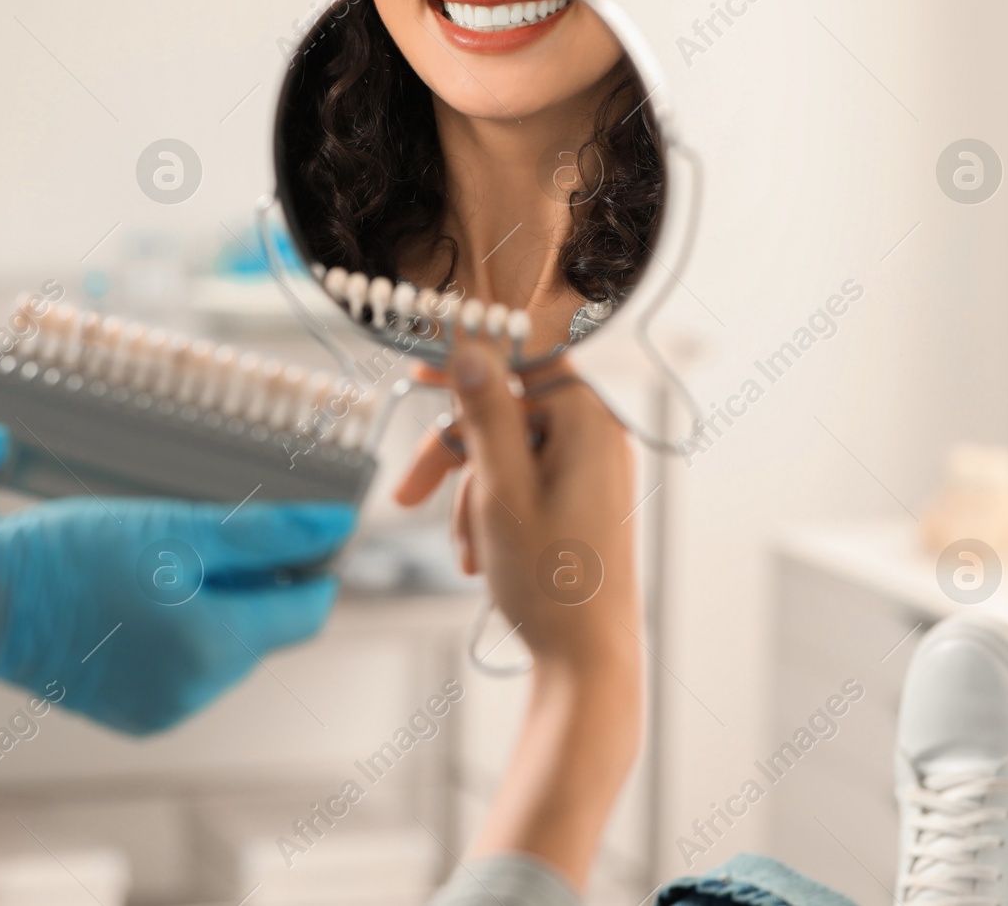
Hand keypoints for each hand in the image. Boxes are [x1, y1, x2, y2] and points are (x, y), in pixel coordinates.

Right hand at [0, 496, 355, 734]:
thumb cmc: (70, 556)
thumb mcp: (177, 529)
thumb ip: (265, 534)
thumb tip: (338, 526)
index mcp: (215, 648)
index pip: (307, 613)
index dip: (312, 567)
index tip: (298, 532)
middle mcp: (197, 693)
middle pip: (264, 630)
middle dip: (251, 583)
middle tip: (201, 536)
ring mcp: (164, 710)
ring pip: (225, 649)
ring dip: (214, 607)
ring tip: (157, 567)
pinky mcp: (135, 714)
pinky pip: (187, 670)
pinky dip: (179, 634)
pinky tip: (137, 601)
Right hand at [412, 340, 641, 888]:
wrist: (587, 662)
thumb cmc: (553, 583)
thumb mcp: (501, 490)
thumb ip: (486, 413)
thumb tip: (472, 346)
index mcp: (589, 423)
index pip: (523, 360)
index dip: (469, 361)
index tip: (422, 369)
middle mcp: (599, 440)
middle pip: (506, 414)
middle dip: (456, 458)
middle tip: (409, 494)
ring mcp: (593, 474)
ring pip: (507, 454)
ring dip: (471, 497)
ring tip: (467, 551)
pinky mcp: (582, 504)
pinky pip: (524, 484)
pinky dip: (492, 513)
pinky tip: (481, 557)